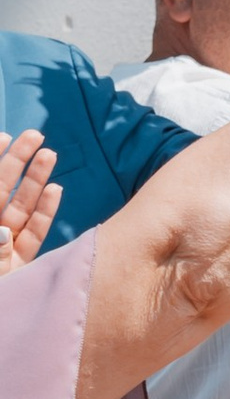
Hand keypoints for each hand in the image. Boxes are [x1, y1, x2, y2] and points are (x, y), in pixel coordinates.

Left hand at [0, 131, 59, 272]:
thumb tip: (5, 233)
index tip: (5, 137)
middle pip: (3, 188)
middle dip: (18, 161)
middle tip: (35, 135)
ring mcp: (7, 246)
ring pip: (22, 206)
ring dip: (36, 180)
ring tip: (49, 155)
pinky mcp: (23, 263)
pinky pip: (35, 234)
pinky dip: (45, 213)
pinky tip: (55, 190)